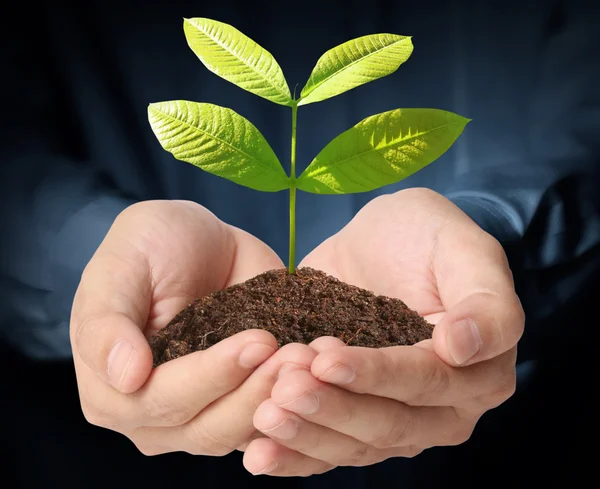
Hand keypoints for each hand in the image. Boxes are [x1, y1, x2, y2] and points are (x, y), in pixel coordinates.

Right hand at [71, 200, 315, 455]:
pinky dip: (294, 403)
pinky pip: (268, 420)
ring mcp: (200, 413)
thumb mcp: (119, 269)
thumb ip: (108, 324)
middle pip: (205, 426)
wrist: (195, 240)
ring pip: (241, 430)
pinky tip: (316, 370)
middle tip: (296, 353)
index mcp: (111, 391)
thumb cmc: (148, 247)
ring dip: (279, 398)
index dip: (208, 376)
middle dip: (253, 391)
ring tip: (310, 358)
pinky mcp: (240, 401)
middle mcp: (154, 415)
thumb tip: (126, 378)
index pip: (159, 401)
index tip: (257, 341)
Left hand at [246, 188, 523, 475]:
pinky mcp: (356, 418)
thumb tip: (463, 346)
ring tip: (265, 414)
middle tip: (284, 388)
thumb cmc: (427, 237)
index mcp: (479, 371)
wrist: (382, 242)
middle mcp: (443, 408)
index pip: (426, 382)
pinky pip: (329, 449)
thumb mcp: (464, 249)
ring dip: (308, 435)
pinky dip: (295, 455)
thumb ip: (485, 300)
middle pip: (389, 424)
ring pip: (356, 445)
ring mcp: (399, 420)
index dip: (377, 375)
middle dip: (334, 409)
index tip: (326, 357)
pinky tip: (257, 453)